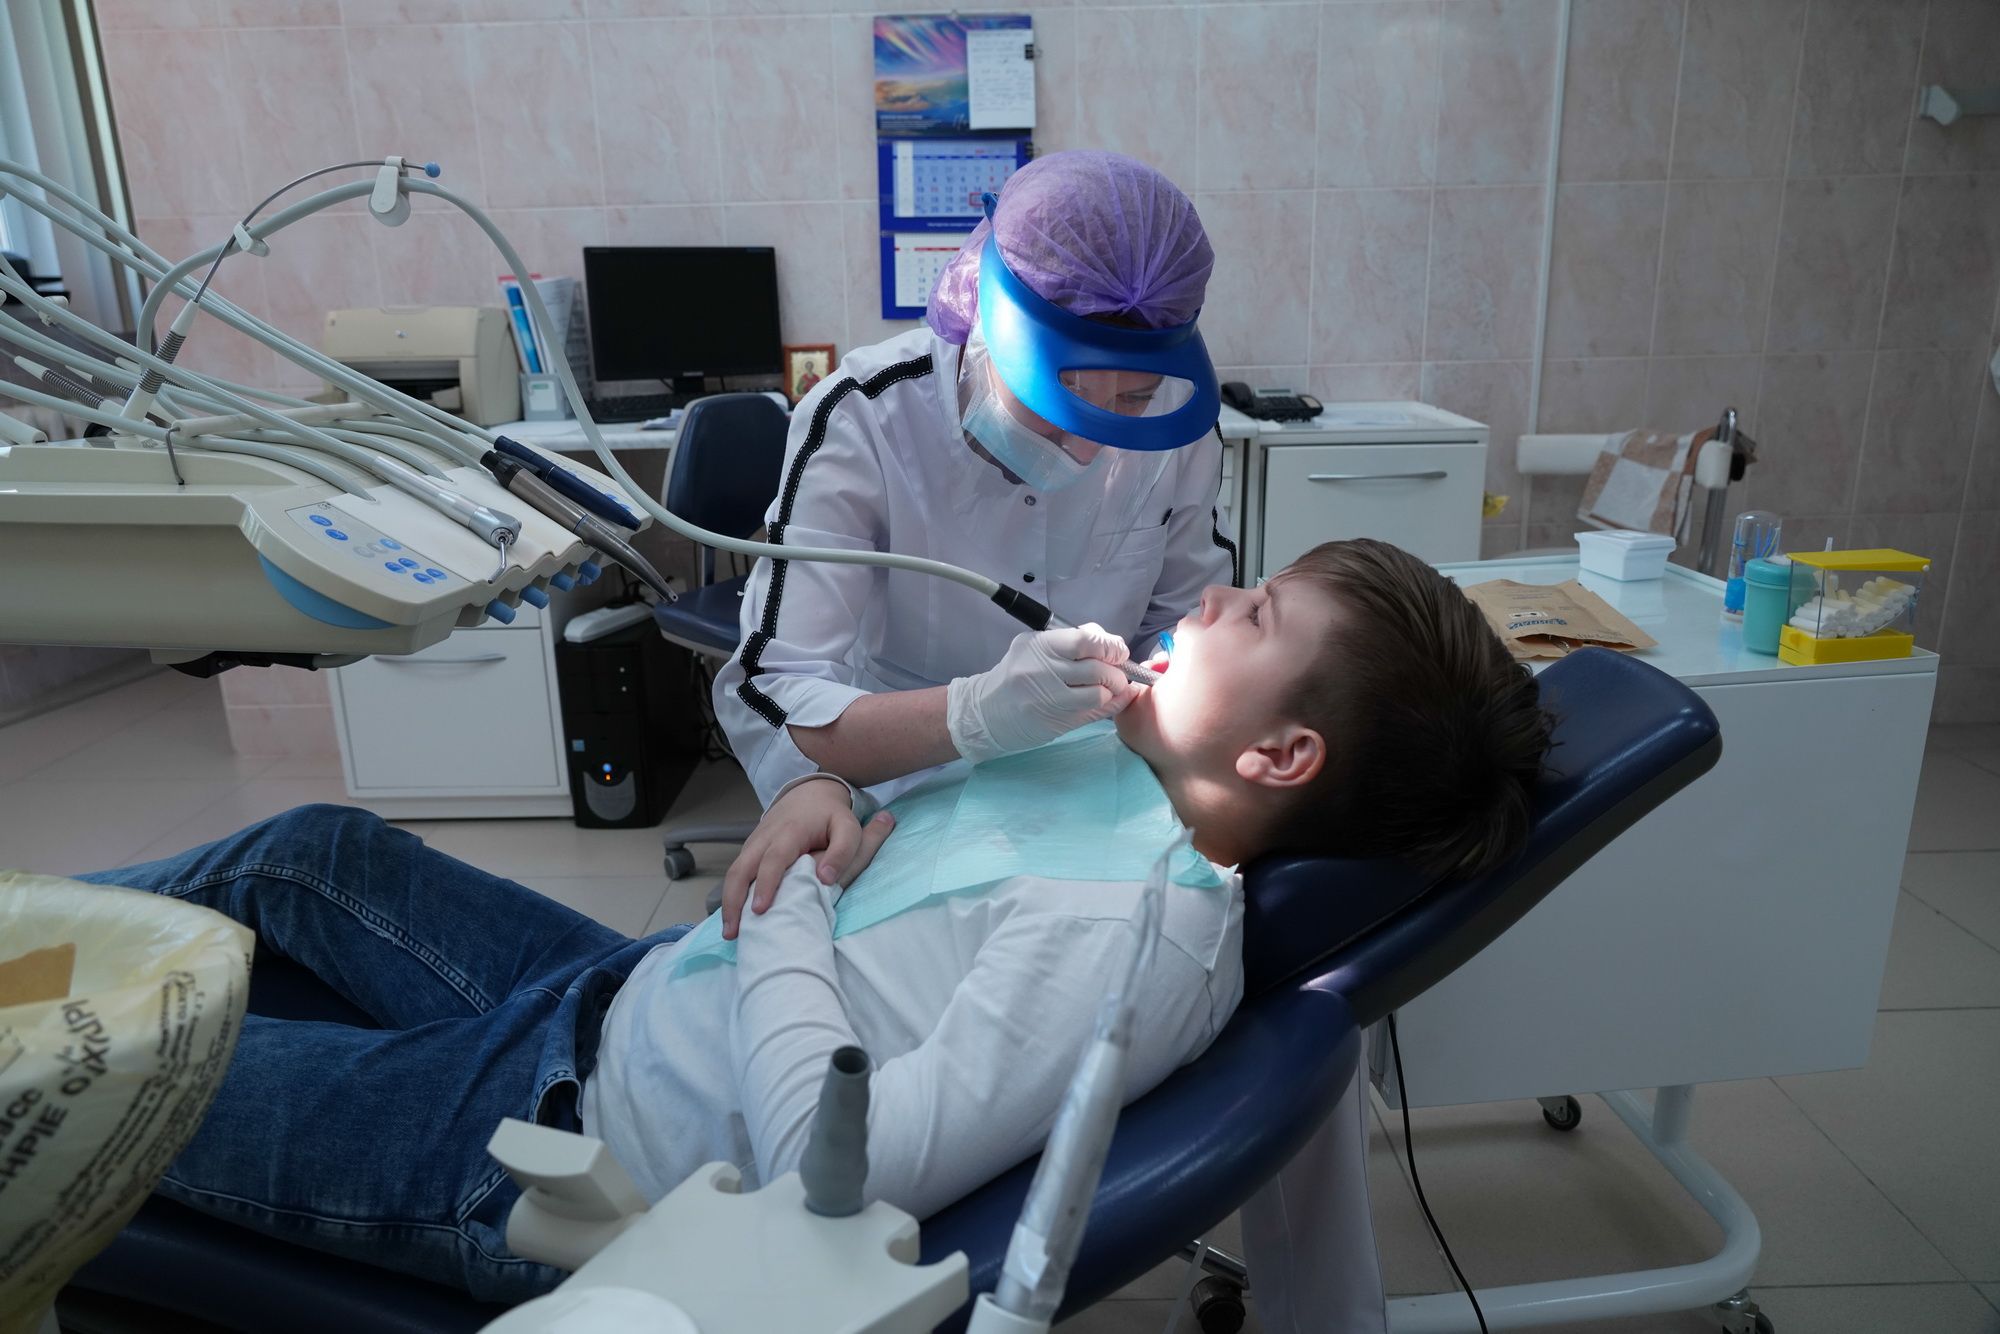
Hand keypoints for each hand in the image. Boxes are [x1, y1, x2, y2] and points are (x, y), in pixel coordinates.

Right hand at [720, 777, 895, 939]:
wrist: (812, 792)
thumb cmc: (832, 815)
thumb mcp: (848, 828)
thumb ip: (842, 852)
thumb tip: (824, 879)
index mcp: (790, 832)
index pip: (773, 859)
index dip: (766, 884)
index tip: (760, 910)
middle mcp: (765, 838)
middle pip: (741, 868)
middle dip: (734, 900)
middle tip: (733, 932)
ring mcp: (755, 843)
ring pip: (734, 872)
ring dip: (729, 901)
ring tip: (730, 932)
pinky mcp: (752, 849)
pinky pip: (737, 872)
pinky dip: (733, 894)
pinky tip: (735, 917)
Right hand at [945, 623, 1138, 764]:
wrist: (986, 713)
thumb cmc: (1015, 675)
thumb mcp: (1033, 647)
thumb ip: (1069, 640)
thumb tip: (1108, 641)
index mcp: (1039, 647)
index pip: (1085, 641)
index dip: (1110, 645)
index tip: (1117, 650)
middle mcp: (1043, 672)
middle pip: (1097, 669)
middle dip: (1116, 670)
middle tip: (1118, 671)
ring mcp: (1050, 700)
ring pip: (1099, 693)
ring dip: (1113, 690)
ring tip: (1108, 687)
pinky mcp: (1058, 722)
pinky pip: (1096, 712)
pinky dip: (1111, 704)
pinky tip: (1112, 699)